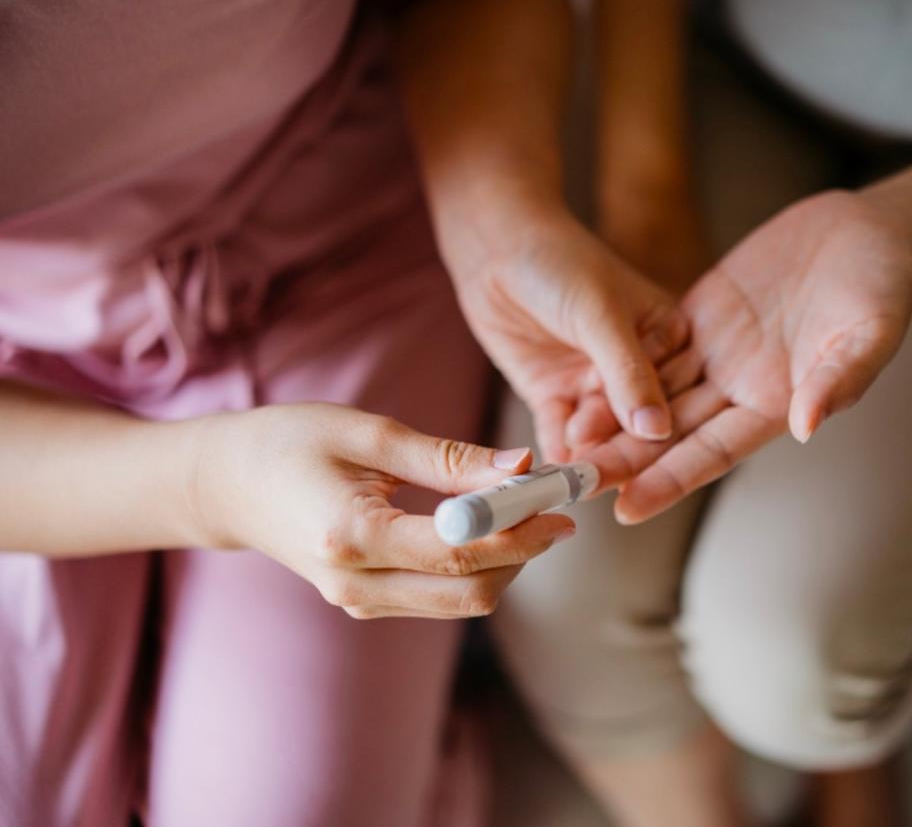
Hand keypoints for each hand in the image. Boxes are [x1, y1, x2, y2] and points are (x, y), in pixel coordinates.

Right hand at [192, 403, 574, 618]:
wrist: (225, 484)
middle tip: (554, 509)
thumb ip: (449, 458)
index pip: (460, 552)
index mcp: (351, 537)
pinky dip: (475, 567)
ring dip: (505, 562)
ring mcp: (358, 602)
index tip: (560, 501)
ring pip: (460, 603)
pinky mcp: (365, 602)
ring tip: (527, 509)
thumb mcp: (370, 435)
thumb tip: (522, 465)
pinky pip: (438, 597)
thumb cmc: (289, 442)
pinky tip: (490, 526)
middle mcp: (355, 585)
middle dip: (523, 553)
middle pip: (470, 593)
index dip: (521, 529)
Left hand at [553, 180, 713, 453]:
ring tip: (576, 478)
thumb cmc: (559, 261)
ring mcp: (597, 385)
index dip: (668, 435)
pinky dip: (556, 450)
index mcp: (672, 340)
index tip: (656, 465)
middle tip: (605, 479)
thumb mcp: (602, 314)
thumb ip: (630, 373)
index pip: (677, 397)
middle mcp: (639, 370)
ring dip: (589, 457)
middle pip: (638, 425)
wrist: (494, 245)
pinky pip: (560, 431)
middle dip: (623, 453)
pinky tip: (551, 469)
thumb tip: (659, 431)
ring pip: (600, 434)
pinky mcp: (557, 394)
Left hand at [583, 190, 911, 522]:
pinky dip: (617, 364)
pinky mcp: (703, 313)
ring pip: (652, 393)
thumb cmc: (883, 285)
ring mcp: (718, 351)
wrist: (869, 231)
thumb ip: (840, 378)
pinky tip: (576, 378)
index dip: (669, 481)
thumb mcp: (870, 330)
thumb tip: (806, 426)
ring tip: (563, 440)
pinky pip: (654, 345)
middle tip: (573, 481)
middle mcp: (740, 387)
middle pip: (670, 432)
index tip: (625, 509)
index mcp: (776, 403)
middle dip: (624, 459)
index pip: (712, 453)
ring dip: (611, 417)